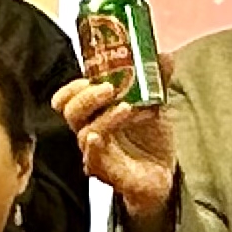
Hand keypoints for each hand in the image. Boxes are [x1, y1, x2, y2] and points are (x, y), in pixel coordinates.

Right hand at [58, 75, 176, 231]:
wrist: (163, 175)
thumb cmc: (149, 140)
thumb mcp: (154, 104)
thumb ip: (157, 80)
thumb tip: (164, 56)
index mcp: (95, 114)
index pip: (67, 99)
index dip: (72, 86)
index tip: (90, 75)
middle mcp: (90, 132)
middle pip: (71, 112)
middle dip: (86, 97)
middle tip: (108, 88)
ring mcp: (96, 154)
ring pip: (85, 133)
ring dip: (106, 117)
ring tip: (128, 108)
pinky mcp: (107, 173)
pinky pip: (92, 161)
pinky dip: (94, 148)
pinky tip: (98, 137)